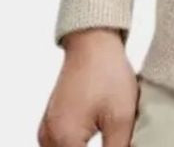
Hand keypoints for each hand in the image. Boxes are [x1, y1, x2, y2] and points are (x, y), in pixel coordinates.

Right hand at [38, 28, 137, 146]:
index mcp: (64, 138)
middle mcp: (48, 138)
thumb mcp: (121, 117)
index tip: (117, 143)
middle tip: (114, 137)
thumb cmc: (107, 72)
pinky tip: (97, 135)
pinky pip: (60, 146)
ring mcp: (46, 131)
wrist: (94, 42)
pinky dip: (77, 146)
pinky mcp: (51, 124)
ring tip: (108, 134)